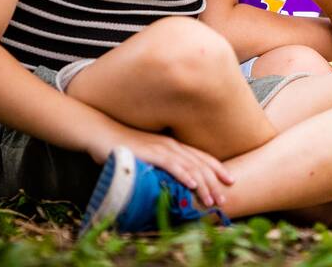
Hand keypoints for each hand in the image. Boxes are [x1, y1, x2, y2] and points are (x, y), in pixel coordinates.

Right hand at [89, 127, 233, 207]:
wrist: (101, 133)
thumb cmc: (122, 147)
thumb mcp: (145, 157)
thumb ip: (158, 166)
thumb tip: (167, 181)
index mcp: (172, 145)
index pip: (200, 157)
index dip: (217, 168)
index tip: (230, 181)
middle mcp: (171, 145)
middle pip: (200, 164)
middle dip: (214, 182)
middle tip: (224, 199)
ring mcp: (161, 148)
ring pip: (189, 166)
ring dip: (203, 184)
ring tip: (212, 199)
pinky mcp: (149, 152)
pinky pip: (171, 164)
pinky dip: (183, 174)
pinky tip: (192, 184)